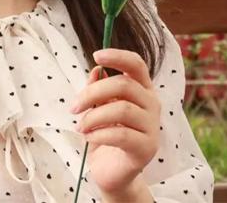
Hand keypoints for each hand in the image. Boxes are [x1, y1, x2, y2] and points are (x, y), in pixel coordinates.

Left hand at [71, 48, 159, 201]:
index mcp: (141, 89)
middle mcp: (152, 104)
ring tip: (80, 126)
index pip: (136, 64)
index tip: (96, 55)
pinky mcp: (148, 148)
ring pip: (122, 109)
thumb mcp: (97, 107)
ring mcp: (152, 126)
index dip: (118, 56)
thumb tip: (97, 69)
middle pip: (124, 85)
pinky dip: (98, 134)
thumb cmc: (105, 134)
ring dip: (93, 116)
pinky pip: (121, 135)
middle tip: (73, 107)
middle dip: (92, 93)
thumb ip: (97, 88)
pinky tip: (88, 137)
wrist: (111, 171)